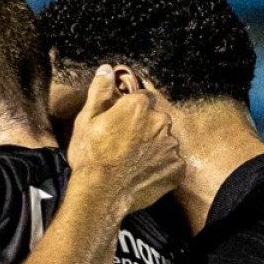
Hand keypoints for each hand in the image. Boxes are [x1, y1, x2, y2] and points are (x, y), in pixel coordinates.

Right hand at [63, 66, 181, 215]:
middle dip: (144, 129)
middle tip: (124, 146)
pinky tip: (143, 174)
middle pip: (156, 119)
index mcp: (139, 106)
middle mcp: (160, 121)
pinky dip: (161, 168)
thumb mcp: (86, 120)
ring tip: (133, 163)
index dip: (129, 112)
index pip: (141, 100)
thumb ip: (100, 91)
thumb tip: (106, 69)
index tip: (119, 125)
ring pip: (164, 141)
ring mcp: (171, 146)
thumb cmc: (90, 157)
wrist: (101, 193)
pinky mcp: (176, 168)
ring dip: (153, 148)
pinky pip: (171, 164)